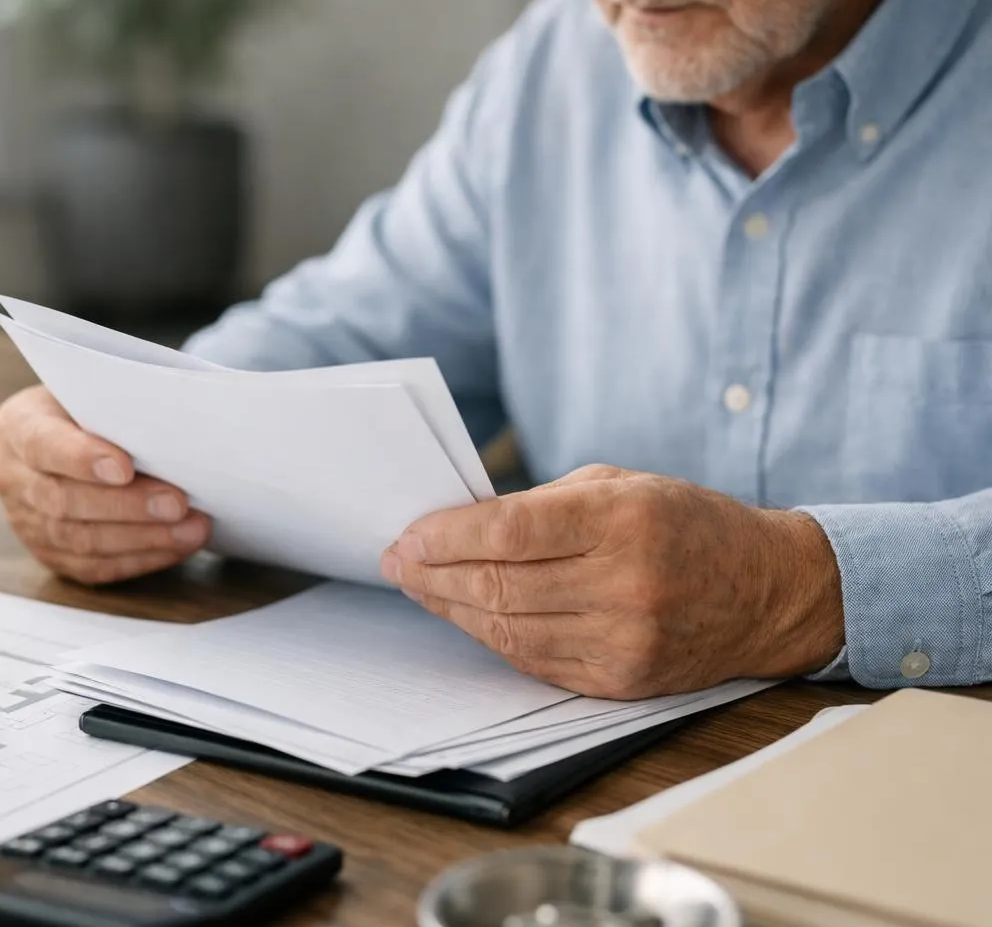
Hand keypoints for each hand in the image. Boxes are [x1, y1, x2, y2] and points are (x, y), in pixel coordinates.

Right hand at [0, 386, 210, 583]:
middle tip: (177, 504)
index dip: (82, 459)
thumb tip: (171, 434)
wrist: (78, 434)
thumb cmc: (96, 408)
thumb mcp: (96, 392)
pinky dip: (139, 560)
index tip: (126, 468)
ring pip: (80, 541)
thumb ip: (117, 410)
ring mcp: (25, 521)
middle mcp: (12, 476)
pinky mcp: (49, 554)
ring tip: (192, 529)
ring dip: (143, 538)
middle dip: (126, 506)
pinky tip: (175, 547)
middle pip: (62, 501)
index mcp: (18, 425)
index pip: (43, 445)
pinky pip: (92, 567)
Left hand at [380, 465, 844, 698]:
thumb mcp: (619, 485)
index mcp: (624, 520)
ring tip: (421, 588)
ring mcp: (625, 640)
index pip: (510, 533)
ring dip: (453, 609)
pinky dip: (492, 637)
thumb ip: (540, 506)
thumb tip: (455, 527)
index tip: (408, 536)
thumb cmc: (684, 523)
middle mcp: (626, 584)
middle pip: (500, 586)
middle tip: (398, 563)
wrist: (767, 590)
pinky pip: (534, 661)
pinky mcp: (623, 681)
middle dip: (434, 575)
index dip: (446, 537)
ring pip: (509, 630)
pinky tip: (468, 615)